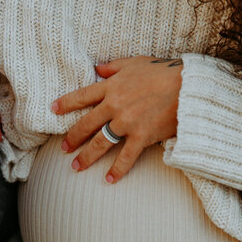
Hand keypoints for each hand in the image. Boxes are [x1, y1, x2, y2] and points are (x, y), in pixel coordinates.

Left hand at [52, 56, 181, 182]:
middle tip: (63, 147)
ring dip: (86, 156)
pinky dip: (117, 169)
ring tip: (76, 166)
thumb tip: (97, 68)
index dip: (65, 104)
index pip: (81, 96)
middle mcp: (114, 105)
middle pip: (86, 124)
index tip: (54, 110)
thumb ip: (114, 66)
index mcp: (111, 86)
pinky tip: (109, 179)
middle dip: (72, 137)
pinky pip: (126, 157)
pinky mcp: (142, 136)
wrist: (188, 86)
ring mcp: (127, 123)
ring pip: (100, 143)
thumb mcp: (135, 62)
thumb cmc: (163, 71)